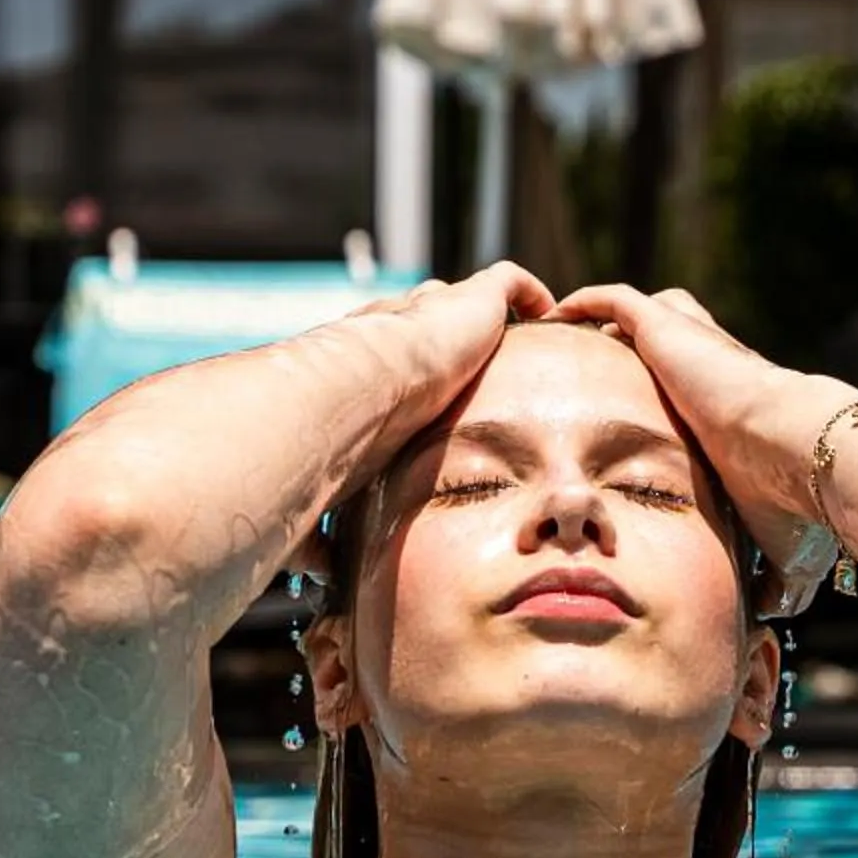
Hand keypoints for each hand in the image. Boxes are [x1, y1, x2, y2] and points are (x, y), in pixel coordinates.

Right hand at [297, 263, 555, 582]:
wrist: (354, 396)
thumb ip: (322, 525)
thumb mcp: (329, 489)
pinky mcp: (471, 301)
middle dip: (448, 340)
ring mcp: (434, 311)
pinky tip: (547, 308)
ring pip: (467, 301)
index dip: (408, 373)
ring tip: (524, 340)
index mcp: (365, 367)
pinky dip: (525, 293)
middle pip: (428, 323)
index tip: (425, 399)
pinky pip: (506, 284)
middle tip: (475, 366)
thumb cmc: (331, 444)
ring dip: (490, 317)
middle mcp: (398, 332)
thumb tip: (311, 574)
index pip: (389, 360)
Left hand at [551, 284, 846, 616]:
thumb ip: (776, 578)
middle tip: (595, 376)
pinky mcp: (672, 329)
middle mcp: (716, 372)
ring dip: (607, 323)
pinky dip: (588, 303)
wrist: (805, 459)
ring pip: (643, 314)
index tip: (633, 426)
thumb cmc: (799, 507)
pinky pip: (618, 302)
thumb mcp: (787, 550)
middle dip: (635, 353)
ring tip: (568, 340)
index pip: (700, 394)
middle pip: (670, 344)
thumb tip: (773, 616)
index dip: (668, 401)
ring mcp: (694, 346)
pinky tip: (557, 314)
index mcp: (737, 413)